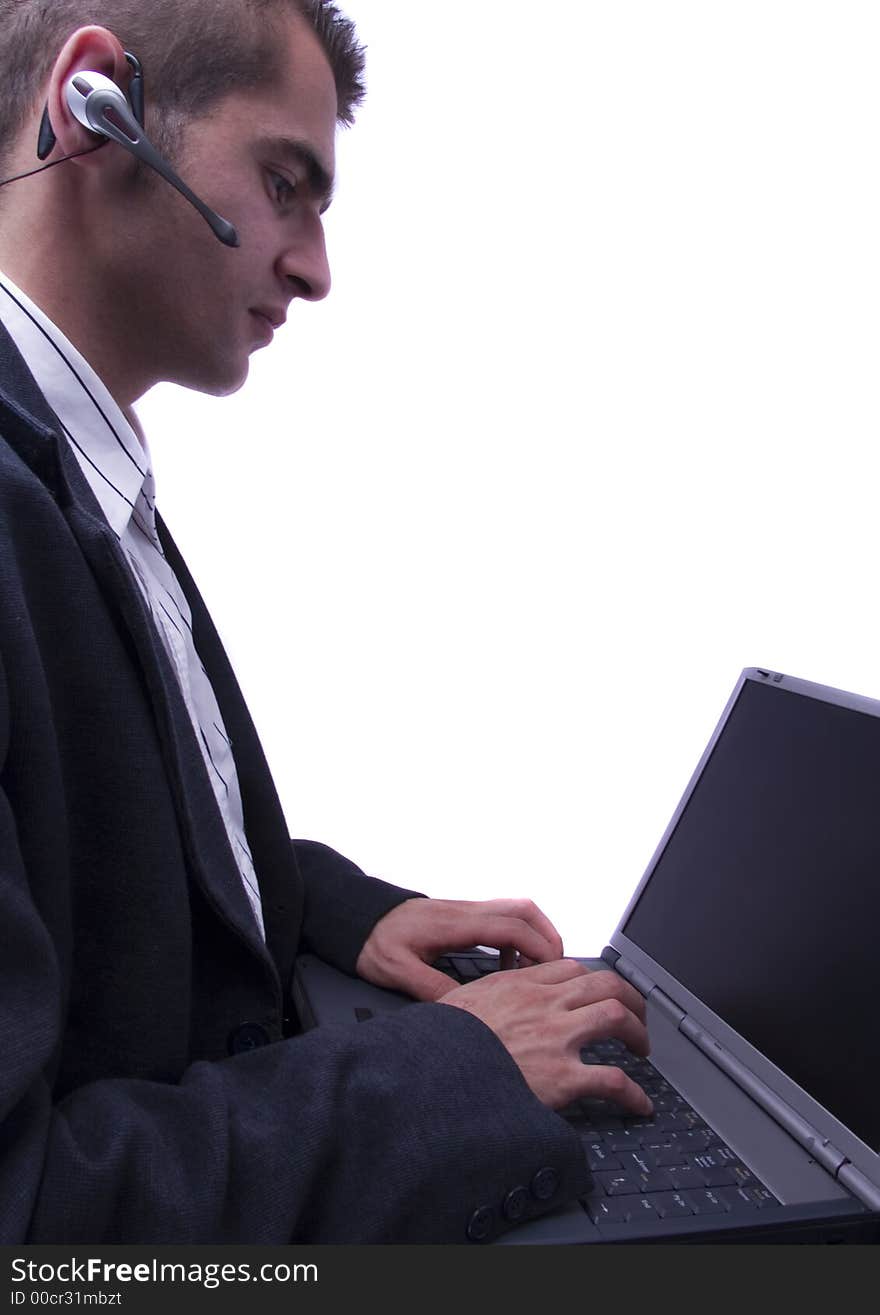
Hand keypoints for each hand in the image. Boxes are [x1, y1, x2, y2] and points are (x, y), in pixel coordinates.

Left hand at [355, 896, 564, 1001]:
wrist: (358, 916)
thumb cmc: (374, 940)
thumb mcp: (396, 971)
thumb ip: (430, 988)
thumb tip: (463, 1010)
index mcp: (455, 924)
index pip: (510, 926)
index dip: (538, 947)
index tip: (552, 971)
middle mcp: (466, 911)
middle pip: (523, 909)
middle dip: (548, 936)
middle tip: (557, 969)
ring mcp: (465, 911)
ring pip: (515, 910)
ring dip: (535, 934)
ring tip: (539, 968)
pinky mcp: (462, 916)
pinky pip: (501, 918)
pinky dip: (516, 937)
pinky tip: (508, 964)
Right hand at [439, 959, 653, 1114]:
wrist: (431, 1071)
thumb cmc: (440, 1042)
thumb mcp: (460, 1002)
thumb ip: (485, 998)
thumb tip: (486, 1005)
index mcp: (519, 985)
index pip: (571, 968)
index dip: (593, 980)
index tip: (599, 993)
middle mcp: (543, 1003)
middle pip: (604, 983)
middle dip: (629, 998)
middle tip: (636, 1017)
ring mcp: (555, 1037)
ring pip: (616, 1016)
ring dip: (637, 1032)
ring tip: (642, 1049)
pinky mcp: (562, 1077)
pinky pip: (613, 1080)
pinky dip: (633, 1093)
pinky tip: (639, 1104)